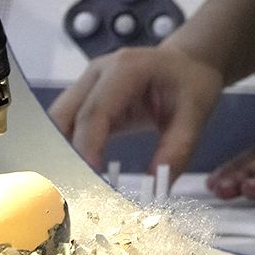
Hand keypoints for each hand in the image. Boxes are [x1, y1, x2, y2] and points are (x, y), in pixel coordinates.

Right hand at [48, 44, 225, 175]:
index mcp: (125, 69)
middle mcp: (98, 72)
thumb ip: (178, 149)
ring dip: (59, 153)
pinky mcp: (85, 97)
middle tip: (69, 192)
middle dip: (63, 154)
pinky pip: (66, 124)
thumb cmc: (191, 84)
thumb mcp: (196, 114)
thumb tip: (157, 187)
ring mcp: (87, 83)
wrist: (187, 62)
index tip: (86, 181)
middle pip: (65, 115)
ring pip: (58, 120)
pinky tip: (72, 176)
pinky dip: (66, 150)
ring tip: (67, 188)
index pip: (94, 111)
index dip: (85, 147)